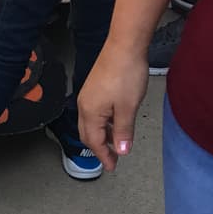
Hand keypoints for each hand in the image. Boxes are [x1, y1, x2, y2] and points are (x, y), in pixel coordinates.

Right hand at [77, 43, 148, 171]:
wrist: (124, 47)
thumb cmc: (126, 74)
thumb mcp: (128, 107)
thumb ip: (123, 131)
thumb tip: (122, 151)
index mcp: (90, 113)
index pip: (95, 142)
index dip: (104, 156)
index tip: (112, 167)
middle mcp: (84, 107)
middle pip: (88, 135)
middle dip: (100, 149)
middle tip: (113, 159)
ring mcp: (87, 97)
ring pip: (91, 125)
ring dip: (102, 136)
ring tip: (117, 143)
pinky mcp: (93, 90)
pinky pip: (94, 114)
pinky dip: (103, 124)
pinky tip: (115, 123)